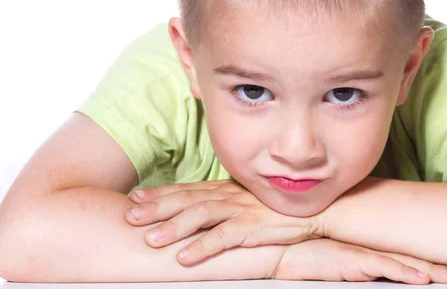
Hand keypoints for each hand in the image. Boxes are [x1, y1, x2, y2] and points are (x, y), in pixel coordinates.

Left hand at [124, 180, 322, 264]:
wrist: (316, 208)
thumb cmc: (280, 207)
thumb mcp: (249, 200)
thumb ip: (227, 202)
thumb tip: (205, 208)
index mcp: (226, 189)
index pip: (188, 189)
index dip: (161, 193)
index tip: (136, 196)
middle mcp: (229, 196)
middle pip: (187, 199)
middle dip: (156, 207)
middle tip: (129, 214)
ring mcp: (241, 210)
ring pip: (200, 216)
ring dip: (173, 227)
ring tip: (150, 239)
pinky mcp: (254, 227)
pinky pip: (224, 237)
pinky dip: (202, 247)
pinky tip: (184, 257)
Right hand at [273, 238, 446, 283]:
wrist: (279, 248)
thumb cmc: (307, 258)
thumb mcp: (341, 267)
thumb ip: (362, 269)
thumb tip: (381, 277)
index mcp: (372, 251)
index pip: (410, 258)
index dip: (437, 264)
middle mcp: (372, 250)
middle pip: (415, 259)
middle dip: (445, 268)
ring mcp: (362, 253)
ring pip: (405, 262)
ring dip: (434, 271)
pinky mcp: (349, 259)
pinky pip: (380, 267)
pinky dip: (403, 272)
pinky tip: (422, 278)